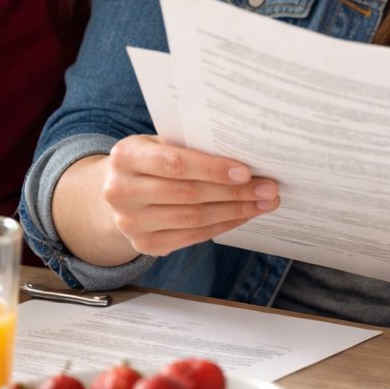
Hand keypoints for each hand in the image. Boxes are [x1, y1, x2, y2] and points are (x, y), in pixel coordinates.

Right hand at [102, 135, 279, 256]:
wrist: (120, 191)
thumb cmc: (152, 160)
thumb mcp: (160, 143)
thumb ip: (190, 146)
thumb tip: (245, 154)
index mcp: (126, 156)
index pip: (175, 164)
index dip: (212, 169)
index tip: (246, 172)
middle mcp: (121, 191)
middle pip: (188, 193)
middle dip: (235, 192)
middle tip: (269, 188)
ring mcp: (130, 222)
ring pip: (194, 218)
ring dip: (235, 210)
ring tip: (264, 203)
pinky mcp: (144, 245)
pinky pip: (192, 237)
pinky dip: (223, 225)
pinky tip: (244, 215)